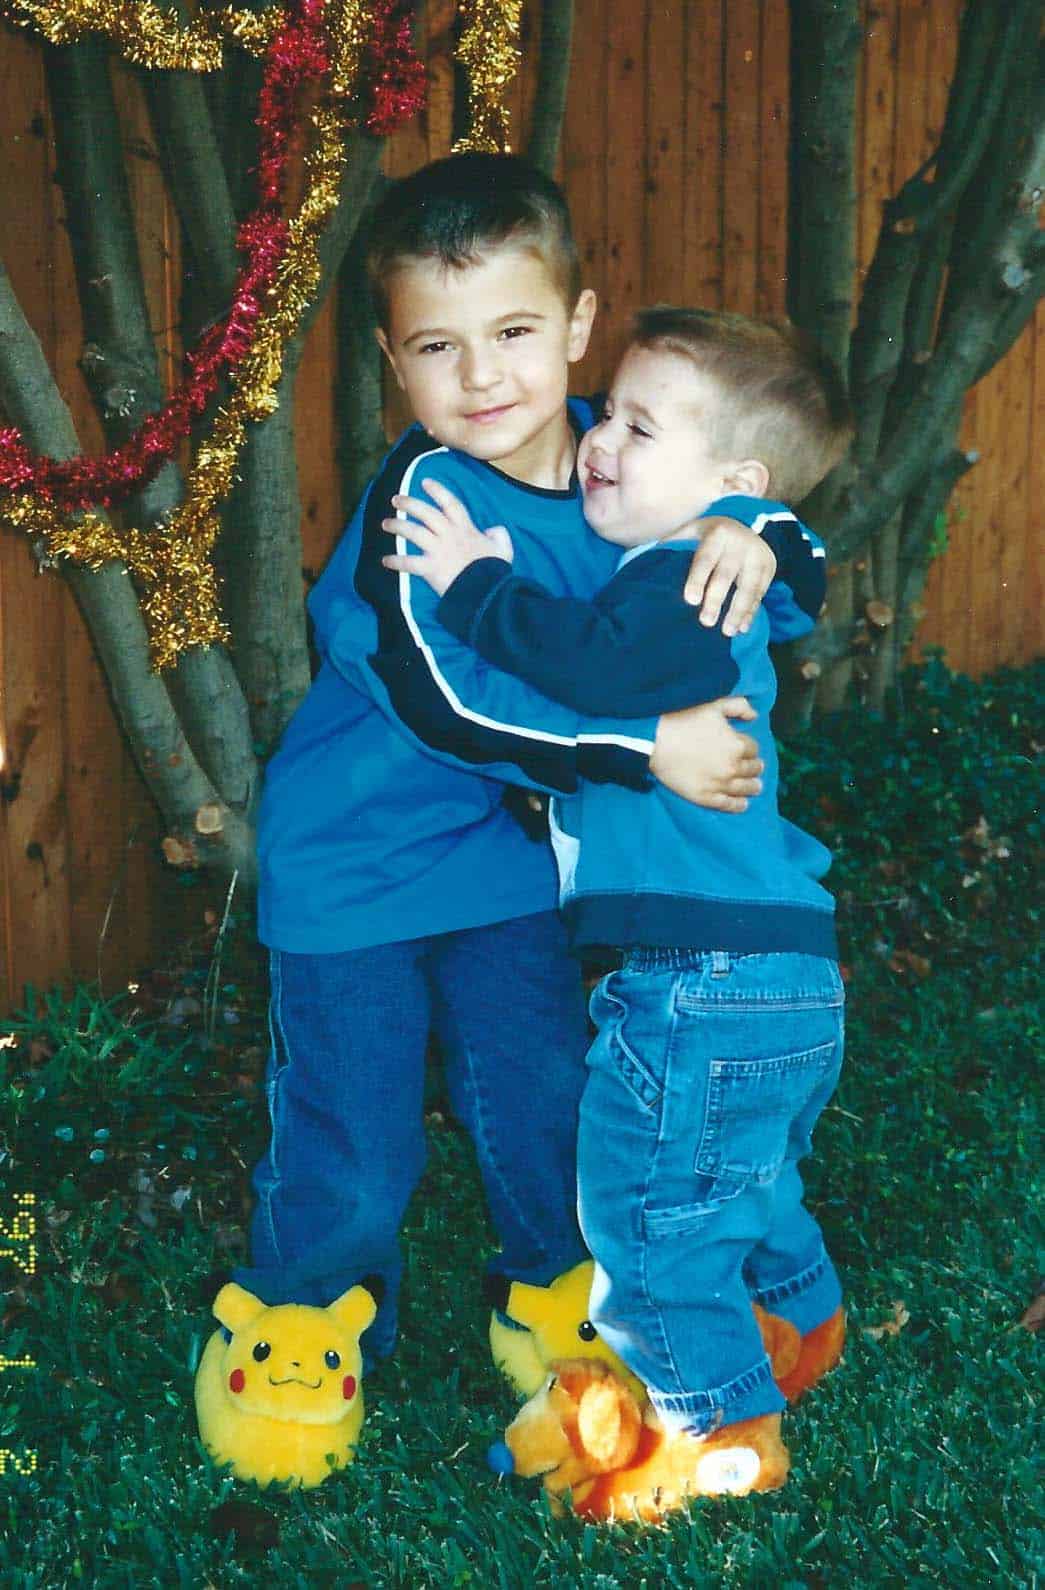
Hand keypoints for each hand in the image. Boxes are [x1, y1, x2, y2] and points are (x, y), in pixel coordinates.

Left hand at [381, 477, 513, 595]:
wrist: (487, 591)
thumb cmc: (496, 571)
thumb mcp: (504, 549)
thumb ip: (499, 535)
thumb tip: (493, 529)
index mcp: (466, 529)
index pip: (450, 503)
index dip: (437, 490)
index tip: (424, 482)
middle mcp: (449, 535)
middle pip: (426, 513)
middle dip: (409, 503)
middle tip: (395, 499)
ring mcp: (438, 551)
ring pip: (413, 532)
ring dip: (398, 526)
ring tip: (385, 523)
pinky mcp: (431, 568)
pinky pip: (409, 563)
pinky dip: (396, 561)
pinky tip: (385, 561)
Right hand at [649, 697, 762, 812]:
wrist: (654, 739)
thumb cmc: (683, 718)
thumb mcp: (714, 705)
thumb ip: (739, 706)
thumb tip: (754, 716)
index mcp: (737, 744)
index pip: (753, 749)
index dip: (750, 748)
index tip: (747, 749)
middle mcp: (732, 767)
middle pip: (752, 770)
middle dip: (754, 767)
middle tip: (755, 768)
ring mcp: (719, 784)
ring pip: (744, 788)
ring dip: (752, 787)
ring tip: (755, 787)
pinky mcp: (704, 797)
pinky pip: (727, 804)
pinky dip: (738, 805)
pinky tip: (743, 804)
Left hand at [683, 518, 776, 636]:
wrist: (743, 525)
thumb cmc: (706, 536)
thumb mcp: (689, 531)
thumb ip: (672, 543)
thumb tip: (645, 561)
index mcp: (716, 533)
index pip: (704, 559)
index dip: (697, 579)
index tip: (690, 601)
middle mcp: (739, 542)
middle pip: (726, 575)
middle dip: (716, 600)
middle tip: (706, 622)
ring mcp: (757, 554)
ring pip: (747, 587)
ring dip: (738, 611)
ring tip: (727, 632)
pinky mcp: (769, 567)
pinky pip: (760, 593)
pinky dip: (751, 611)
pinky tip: (742, 627)